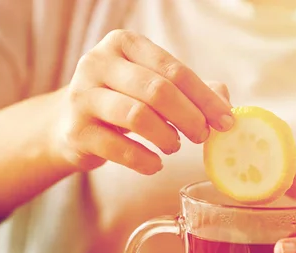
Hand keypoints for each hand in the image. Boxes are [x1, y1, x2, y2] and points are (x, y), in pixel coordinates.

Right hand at [50, 29, 233, 173]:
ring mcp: (82, 96)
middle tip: (202, 136)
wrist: (69, 124)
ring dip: (166, 137)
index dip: (205, 98)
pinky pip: (118, 148)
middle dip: (189, 117)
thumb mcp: (152, 86)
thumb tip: (225, 104)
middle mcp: (98, 63)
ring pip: (137, 116)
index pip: (174, 70)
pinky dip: (144, 160)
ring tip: (174, 146)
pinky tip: (155, 164)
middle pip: (157, 90)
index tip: (226, 122)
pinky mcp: (75, 131)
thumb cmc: (121, 101)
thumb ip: (190, 91)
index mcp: (124, 44)